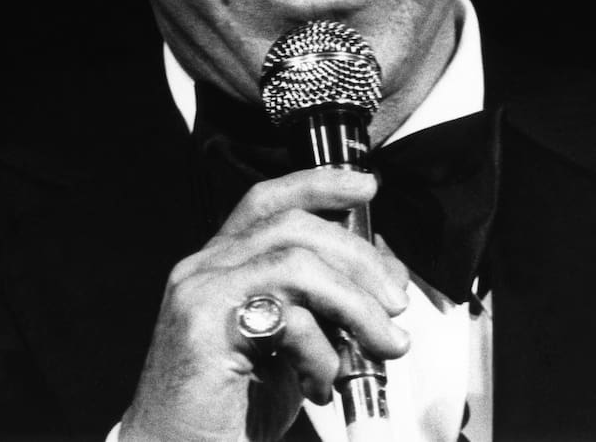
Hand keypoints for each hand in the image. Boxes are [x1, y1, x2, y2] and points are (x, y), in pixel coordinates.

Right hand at [120, 168, 410, 440]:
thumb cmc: (231, 411)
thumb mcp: (292, 347)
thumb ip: (325, 307)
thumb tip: (383, 281)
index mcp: (222, 266)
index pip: (268, 202)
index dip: (318, 184)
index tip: (365, 188)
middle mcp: (204, 269)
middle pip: (293, 225)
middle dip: (359, 258)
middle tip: (395, 303)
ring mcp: (200, 294)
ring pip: (296, 262)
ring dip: (356, 303)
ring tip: (381, 344)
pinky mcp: (205, 328)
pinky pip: (287, 318)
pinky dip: (323, 350)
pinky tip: (324, 383)